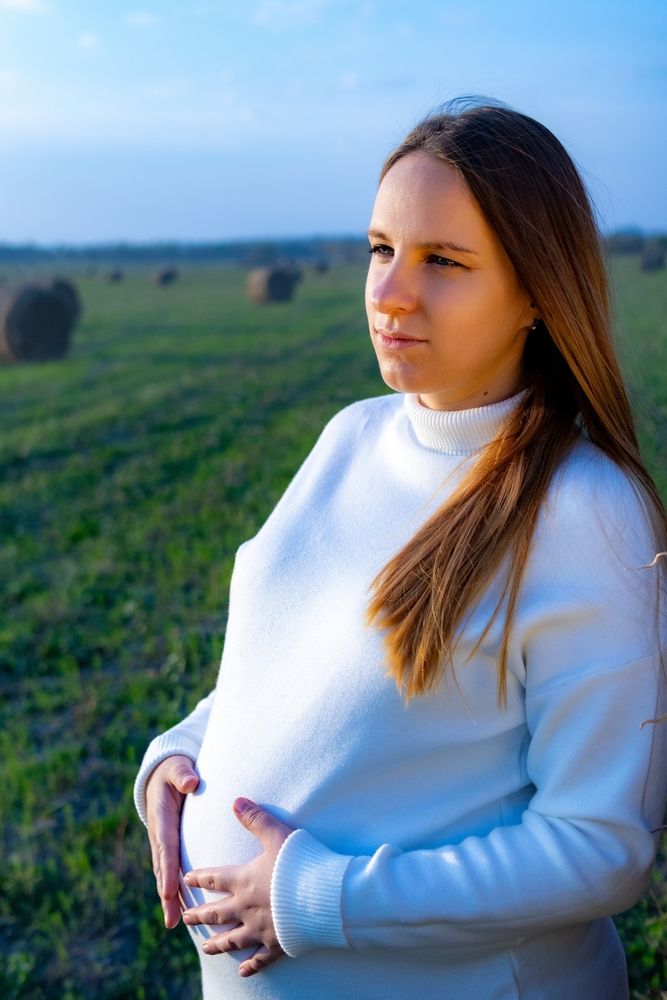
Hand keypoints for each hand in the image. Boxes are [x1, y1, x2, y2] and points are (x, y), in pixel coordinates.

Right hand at [145, 754, 198, 928]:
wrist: (162, 774)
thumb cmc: (174, 771)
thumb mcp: (178, 767)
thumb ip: (183, 774)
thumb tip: (191, 782)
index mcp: (162, 818)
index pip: (166, 847)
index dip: (168, 870)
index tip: (169, 891)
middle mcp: (159, 834)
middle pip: (163, 868)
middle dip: (166, 894)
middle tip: (171, 918)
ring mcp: (162, 842)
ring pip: (164, 873)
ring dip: (168, 898)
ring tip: (173, 922)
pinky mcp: (169, 846)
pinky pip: (171, 869)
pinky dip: (173, 889)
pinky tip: (181, 908)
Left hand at [182, 797, 293, 977]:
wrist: (322, 896)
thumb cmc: (300, 863)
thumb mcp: (277, 834)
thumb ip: (255, 818)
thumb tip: (235, 800)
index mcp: (244, 880)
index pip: (215, 878)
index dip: (199, 878)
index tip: (185, 879)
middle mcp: (246, 907)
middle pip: (217, 912)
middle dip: (199, 914)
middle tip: (185, 918)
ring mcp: (261, 928)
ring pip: (232, 939)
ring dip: (216, 944)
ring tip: (204, 948)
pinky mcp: (277, 943)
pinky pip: (260, 958)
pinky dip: (250, 966)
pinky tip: (242, 973)